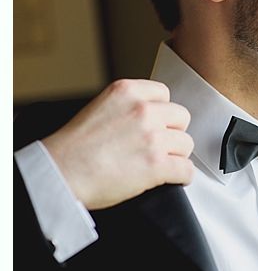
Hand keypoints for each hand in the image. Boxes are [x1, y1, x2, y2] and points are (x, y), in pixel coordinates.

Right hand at [42, 79, 193, 209]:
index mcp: (127, 91)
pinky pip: (187, 170)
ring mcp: (153, 137)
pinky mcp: (158, 164)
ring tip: (157, 164)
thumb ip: (128, 107)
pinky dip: (181, 177)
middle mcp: (143, 110)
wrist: (59, 174)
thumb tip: (153, 116)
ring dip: (175, 155)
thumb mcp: (100, 108)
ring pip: (186, 144)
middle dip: (171, 132)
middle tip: (156, 146)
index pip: (164, 94)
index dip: (161, 112)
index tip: (154, 124)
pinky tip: (169, 179)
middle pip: (181, 118)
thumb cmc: (73, 149)